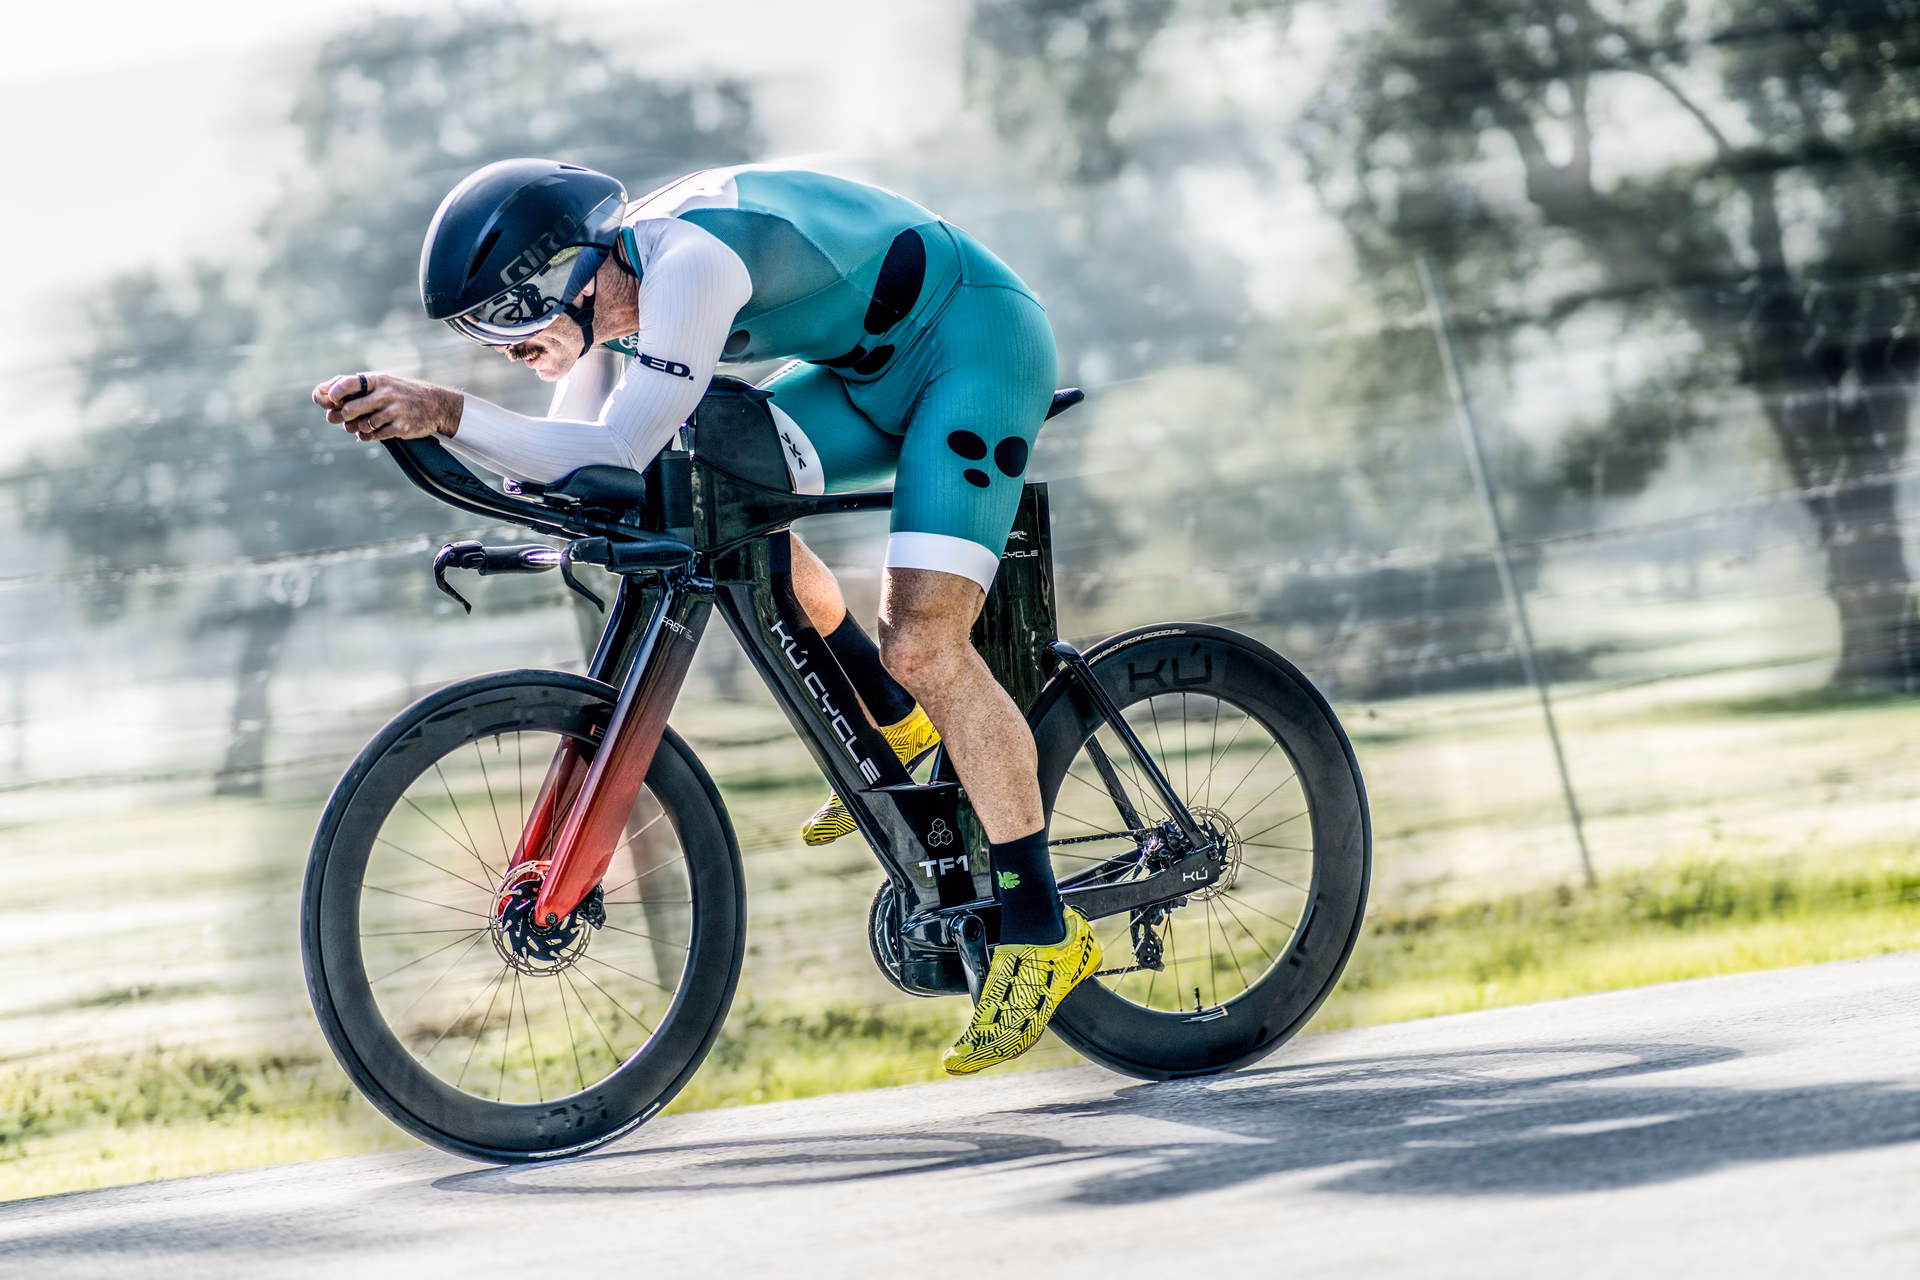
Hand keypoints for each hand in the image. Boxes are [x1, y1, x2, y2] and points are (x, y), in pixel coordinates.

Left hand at [312, 372, 462, 441]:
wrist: (435, 405)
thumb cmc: (401, 393)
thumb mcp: (382, 382)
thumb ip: (354, 385)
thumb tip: (323, 391)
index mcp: (378, 380)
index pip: (347, 384)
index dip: (334, 394)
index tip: (331, 400)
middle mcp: (385, 394)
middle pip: (350, 409)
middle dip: (343, 416)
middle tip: (344, 418)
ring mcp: (394, 411)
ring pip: (362, 425)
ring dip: (357, 427)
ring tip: (362, 425)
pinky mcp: (400, 427)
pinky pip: (374, 436)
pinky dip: (367, 436)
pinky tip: (370, 432)